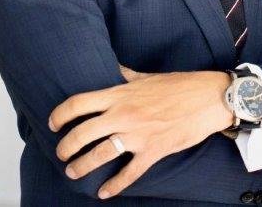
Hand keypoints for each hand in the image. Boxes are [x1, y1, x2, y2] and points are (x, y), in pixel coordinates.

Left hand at [48, 65, 231, 198]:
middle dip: (66, 146)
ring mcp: (138, 134)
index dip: (60, 114)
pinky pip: (130, 173)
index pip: (79, 103)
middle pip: (83, 132)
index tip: (53, 123)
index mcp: (119, 94)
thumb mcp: (147, 77)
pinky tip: (104, 192)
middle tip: (61, 153)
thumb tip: (113, 69)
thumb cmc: (179, 85)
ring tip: (73, 172)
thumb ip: (125, 76)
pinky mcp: (153, 150)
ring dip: (82, 166)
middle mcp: (123, 114)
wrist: (208, 98)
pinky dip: (115, 185)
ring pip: (100, 154)